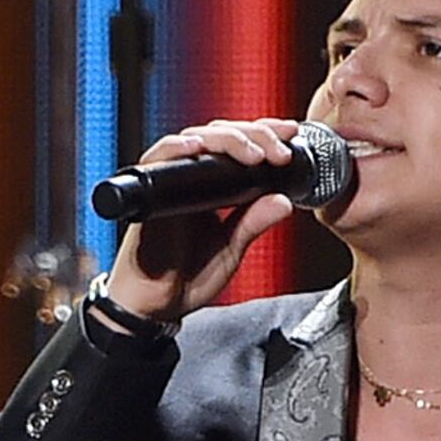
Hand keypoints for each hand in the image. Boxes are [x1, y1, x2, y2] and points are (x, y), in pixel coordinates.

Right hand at [105, 118, 312, 323]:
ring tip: (252, 153)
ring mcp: (170, 183)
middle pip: (220, 133)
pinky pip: (157, 158)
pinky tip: (196, 147)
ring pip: (195, 137)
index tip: (289, 133)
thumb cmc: (185, 279)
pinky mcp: (151, 192)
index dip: (263, 133)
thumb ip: (254, 223)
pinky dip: (176, 148)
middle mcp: (190, 179)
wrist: (153, 307)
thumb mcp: (231, 250)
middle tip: (277, 150)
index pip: (237, 145)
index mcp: (212, 188)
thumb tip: (284, 201)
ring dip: (226, 138)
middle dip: (253, 133)